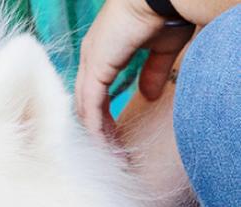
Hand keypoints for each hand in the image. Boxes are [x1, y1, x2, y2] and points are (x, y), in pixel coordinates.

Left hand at [75, 0, 193, 138]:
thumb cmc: (164, 13)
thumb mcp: (161, 50)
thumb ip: (152, 73)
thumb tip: (150, 95)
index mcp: (102, 51)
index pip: (94, 91)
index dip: (101, 114)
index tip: (112, 133)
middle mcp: (90, 56)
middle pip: (85, 102)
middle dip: (95, 127)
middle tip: (107, 148)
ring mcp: (90, 62)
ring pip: (85, 106)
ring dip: (95, 131)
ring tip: (105, 151)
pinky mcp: (95, 69)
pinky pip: (90, 105)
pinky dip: (95, 125)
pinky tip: (102, 141)